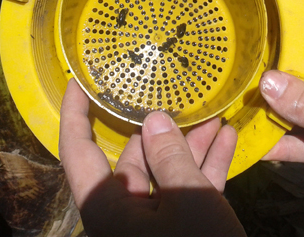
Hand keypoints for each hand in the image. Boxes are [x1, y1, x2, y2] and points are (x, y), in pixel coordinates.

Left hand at [59, 79, 246, 236]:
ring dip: (192, 142)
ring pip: (168, 168)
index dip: (75, 112)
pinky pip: (191, 187)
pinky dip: (208, 165)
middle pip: (135, 153)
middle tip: (174, 93)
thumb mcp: (187, 201)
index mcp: (109, 205)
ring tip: (213, 113)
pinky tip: (228, 139)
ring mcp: (156, 218)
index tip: (80, 81)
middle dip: (160, 124)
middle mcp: (126, 209)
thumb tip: (153, 119)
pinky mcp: (184, 226)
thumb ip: (169, 156)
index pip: (78, 149)